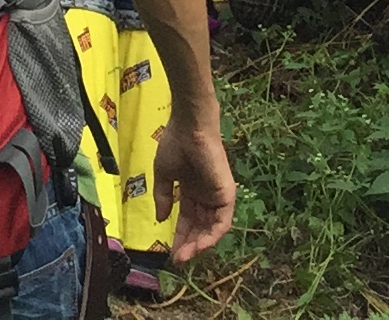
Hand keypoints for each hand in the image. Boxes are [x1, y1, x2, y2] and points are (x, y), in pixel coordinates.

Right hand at [155, 119, 237, 263]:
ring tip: (185, 256)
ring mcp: (217, 196)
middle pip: (199, 227)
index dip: (179, 236)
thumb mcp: (163, 175)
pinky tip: (199, 245)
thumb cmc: (175, 145)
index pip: (187, 220)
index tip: (170, 253)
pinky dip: (212, 235)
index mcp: (192, 190)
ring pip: (211, 228)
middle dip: (188, 244)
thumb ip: (163, 198)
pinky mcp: (227, 194)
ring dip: (199, 244)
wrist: (188, 128)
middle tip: (177, 259)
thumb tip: (161, 219)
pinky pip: (222, 222)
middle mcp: (206, 196)